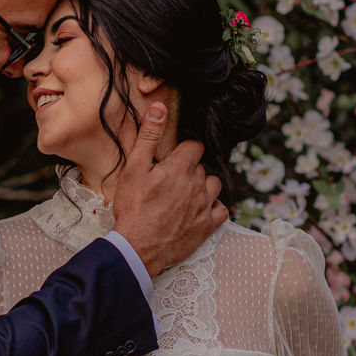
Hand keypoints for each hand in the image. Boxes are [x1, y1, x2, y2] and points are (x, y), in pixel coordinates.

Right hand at [108, 104, 225, 276]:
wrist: (138, 247)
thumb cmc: (133, 208)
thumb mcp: (134, 168)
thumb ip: (149, 136)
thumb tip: (160, 108)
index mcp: (181, 167)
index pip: (195, 146)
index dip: (184, 150)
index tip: (173, 158)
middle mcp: (198, 184)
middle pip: (201, 167)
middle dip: (189, 169)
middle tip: (170, 180)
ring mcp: (205, 206)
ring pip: (213, 185)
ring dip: (203, 186)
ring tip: (185, 193)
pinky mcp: (208, 226)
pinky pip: (222, 210)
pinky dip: (213, 207)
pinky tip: (200, 209)